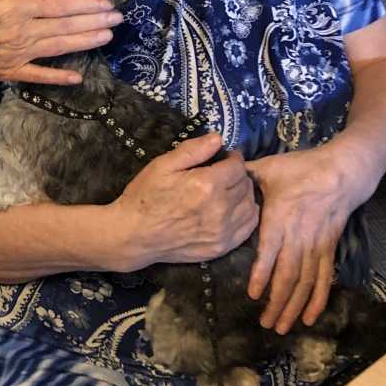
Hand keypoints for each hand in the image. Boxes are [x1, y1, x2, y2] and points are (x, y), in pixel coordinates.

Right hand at [0, 0, 123, 87]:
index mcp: (16, 8)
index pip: (57, 4)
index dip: (83, 3)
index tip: (104, 1)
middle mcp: (24, 31)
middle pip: (66, 26)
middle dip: (94, 21)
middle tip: (118, 18)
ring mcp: (20, 54)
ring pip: (60, 47)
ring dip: (86, 41)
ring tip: (108, 36)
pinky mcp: (11, 71)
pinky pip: (40, 75)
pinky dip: (59, 77)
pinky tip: (79, 77)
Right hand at [110, 134, 258, 270]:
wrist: (134, 235)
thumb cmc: (145, 196)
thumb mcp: (163, 165)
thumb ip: (193, 150)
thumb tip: (219, 138)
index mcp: (206, 184)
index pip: (237, 166)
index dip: (232, 158)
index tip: (224, 158)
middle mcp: (219, 209)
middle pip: (245, 185)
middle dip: (237, 175)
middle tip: (223, 174)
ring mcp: (222, 231)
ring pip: (250, 206)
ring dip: (243, 195)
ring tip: (228, 191)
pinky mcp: (221, 247)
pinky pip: (248, 227)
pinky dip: (245, 215)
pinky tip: (232, 210)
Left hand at [246, 146, 361, 332]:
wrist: (342, 172)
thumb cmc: (301, 168)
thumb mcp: (270, 167)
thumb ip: (244, 175)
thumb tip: (219, 174)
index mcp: (280, 218)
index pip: (271, 251)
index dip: (263, 274)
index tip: (253, 294)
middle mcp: (299, 236)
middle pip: (289, 275)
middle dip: (277, 302)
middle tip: (265, 324)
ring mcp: (316, 245)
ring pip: (305, 282)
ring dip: (294, 306)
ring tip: (282, 327)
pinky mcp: (329, 249)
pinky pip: (323, 278)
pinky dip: (318, 300)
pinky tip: (309, 318)